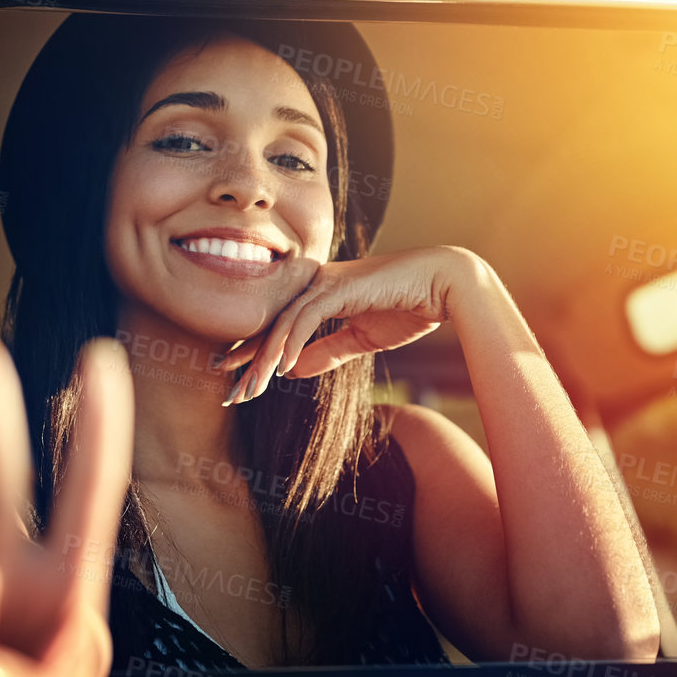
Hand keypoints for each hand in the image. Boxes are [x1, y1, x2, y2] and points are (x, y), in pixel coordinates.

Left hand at [220, 246, 481, 404]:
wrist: (444, 285)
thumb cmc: (408, 307)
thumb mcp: (361, 339)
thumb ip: (327, 352)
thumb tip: (293, 371)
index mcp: (320, 294)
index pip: (278, 325)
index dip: (255, 352)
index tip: (236, 380)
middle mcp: (316, 284)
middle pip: (272, 323)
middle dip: (249, 361)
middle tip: (231, 394)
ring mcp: (327, 282)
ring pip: (283, 322)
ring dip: (265, 359)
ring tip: (251, 389)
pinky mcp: (340, 287)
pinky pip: (306, 317)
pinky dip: (292, 341)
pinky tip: (282, 367)